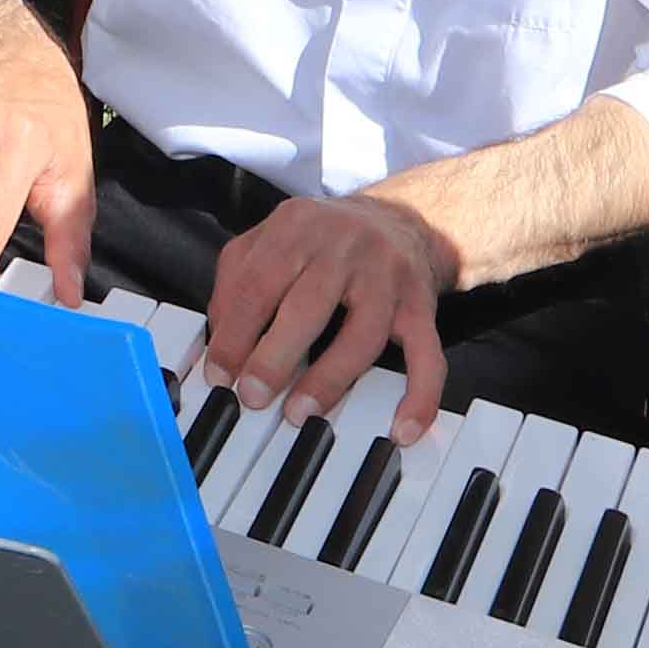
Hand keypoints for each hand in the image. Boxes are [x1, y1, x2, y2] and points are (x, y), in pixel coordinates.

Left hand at [204, 188, 458, 441]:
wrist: (400, 219)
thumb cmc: (322, 239)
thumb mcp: (270, 237)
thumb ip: (237, 278)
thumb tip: (220, 338)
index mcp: (297, 227)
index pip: (257, 283)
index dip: (234, 333)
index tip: (220, 374)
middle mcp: (345, 246)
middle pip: (308, 305)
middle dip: (275, 357)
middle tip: (253, 396)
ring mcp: (387, 276)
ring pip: (363, 334)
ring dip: (330, 379)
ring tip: (301, 414)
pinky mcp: (421, 305)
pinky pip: (428, 354)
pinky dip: (420, 395)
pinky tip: (403, 429)